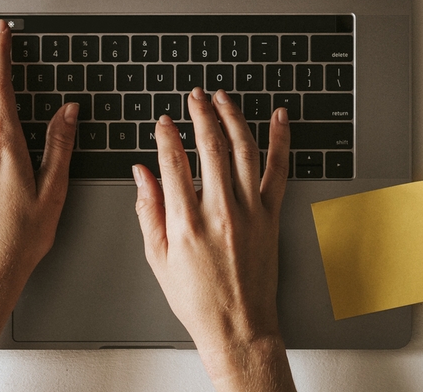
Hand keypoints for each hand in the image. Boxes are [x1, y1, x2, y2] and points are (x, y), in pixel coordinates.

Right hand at [133, 88, 295, 391]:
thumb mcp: (158, 259)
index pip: (173, 163)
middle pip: (211, 147)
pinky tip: (279, 118)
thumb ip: (148, 210)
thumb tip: (141, 173)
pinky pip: (280, 169)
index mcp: (186, 223)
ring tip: (223, 98)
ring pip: (244, 150)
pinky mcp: (272, 215)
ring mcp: (251, 211)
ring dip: (233, 118)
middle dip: (201, 114)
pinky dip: (281, 140)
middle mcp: (220, 212)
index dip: (166, 136)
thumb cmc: (197, 299)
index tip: (164, 121)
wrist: (239, 326)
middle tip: (194, 96)